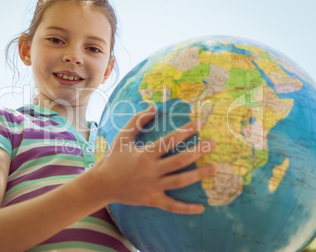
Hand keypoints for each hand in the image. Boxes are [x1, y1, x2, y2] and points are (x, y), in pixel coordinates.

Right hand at [96, 105, 215, 213]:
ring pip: (180, 182)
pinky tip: (201, 207)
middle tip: (214, 143)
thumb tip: (153, 107)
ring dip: (198, 175)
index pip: (169, 141)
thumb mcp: (122, 137)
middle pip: (179, 161)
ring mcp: (152, 187)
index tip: (199, 124)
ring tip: (214, 168)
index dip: (185, 131)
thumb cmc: (113, 158)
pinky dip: (186, 209)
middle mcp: (151, 171)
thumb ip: (137, 121)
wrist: (101, 184)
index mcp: (145, 154)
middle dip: (198, 151)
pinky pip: (172, 206)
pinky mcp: (152, 200)